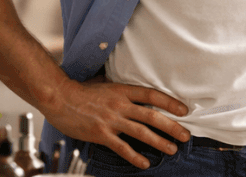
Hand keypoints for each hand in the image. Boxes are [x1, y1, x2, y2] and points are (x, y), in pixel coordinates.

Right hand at [41, 75, 190, 169]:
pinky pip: (122, 147)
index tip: (184, 110)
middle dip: (172, 127)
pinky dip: (135, 156)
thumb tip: (137, 91)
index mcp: (123, 90)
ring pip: (142, 132)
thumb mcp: (106, 83)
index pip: (153, 95)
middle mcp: (120, 105)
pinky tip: (145, 163)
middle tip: (186, 135)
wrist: (59, 98)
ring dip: (160, 142)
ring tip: (172, 149)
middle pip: (152, 116)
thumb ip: (123, 90)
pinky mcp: (101, 134)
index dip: (170, 102)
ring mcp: (111, 120)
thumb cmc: (82, 90)